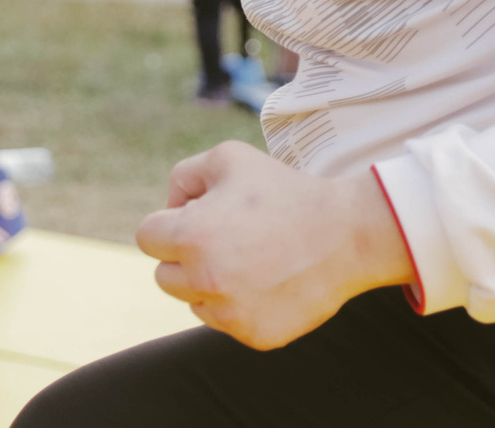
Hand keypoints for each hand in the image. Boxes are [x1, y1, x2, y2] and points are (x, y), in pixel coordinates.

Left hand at [136, 141, 414, 349]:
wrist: (347, 234)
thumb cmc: (283, 191)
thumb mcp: (227, 159)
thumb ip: (183, 177)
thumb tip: (168, 210)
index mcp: (190, 237)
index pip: (147, 238)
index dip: (171, 223)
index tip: (200, 217)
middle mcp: (205, 281)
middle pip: (164, 275)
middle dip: (185, 256)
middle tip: (225, 238)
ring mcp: (231, 314)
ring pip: (193, 301)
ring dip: (209, 283)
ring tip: (249, 259)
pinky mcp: (256, 336)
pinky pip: (226, 321)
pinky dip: (238, 305)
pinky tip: (268, 282)